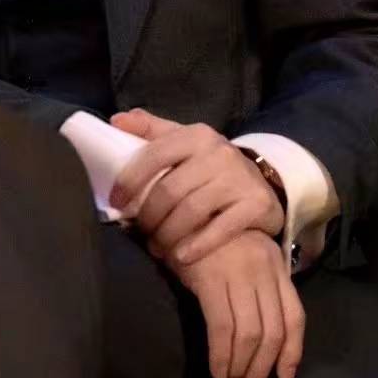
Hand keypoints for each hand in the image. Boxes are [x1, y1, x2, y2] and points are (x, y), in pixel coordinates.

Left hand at [109, 109, 284, 263]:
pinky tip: (182, 257)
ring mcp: (239, 178)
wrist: (262, 181)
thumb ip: (150, 129)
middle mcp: (218, 152)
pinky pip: (221, 229)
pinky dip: (198, 245)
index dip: (130, 181)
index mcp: (196, 135)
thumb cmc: (209, 163)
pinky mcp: (257, 204)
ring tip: (157, 247)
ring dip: (168, 234)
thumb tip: (116, 121)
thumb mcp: (183, 141)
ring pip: (192, 211)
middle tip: (141, 232)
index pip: (154, 155)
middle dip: (149, 215)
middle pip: (170, 190)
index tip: (116, 203)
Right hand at [163, 228, 304, 377]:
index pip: (295, 317)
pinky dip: (221, 356)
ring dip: (241, 367)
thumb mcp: (244, 258)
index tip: (283, 377)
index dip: (292, 352)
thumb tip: (260, 339)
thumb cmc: (211, 237)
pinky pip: (222, 328)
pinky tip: (217, 370)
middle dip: (261, 368)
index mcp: (276, 265)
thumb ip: (257, 288)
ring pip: (249, 334)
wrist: (182, 209)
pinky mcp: (211, 279)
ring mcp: (238, 274)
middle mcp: (262, 270)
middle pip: (272, 331)